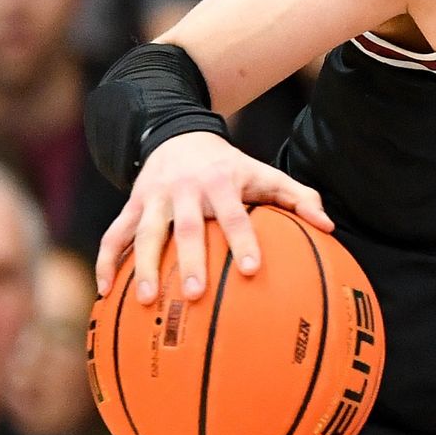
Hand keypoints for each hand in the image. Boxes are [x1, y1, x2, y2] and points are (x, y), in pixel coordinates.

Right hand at [96, 130, 334, 304]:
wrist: (177, 133)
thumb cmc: (230, 167)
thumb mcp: (264, 173)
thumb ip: (298, 197)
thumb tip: (330, 227)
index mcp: (220, 183)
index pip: (234, 214)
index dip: (243, 240)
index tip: (252, 270)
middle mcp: (184, 191)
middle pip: (186, 228)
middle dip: (189, 261)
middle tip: (194, 295)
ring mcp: (153, 198)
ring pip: (144, 233)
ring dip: (142, 267)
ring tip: (147, 301)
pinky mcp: (130, 205)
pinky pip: (113, 234)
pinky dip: (107, 261)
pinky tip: (105, 293)